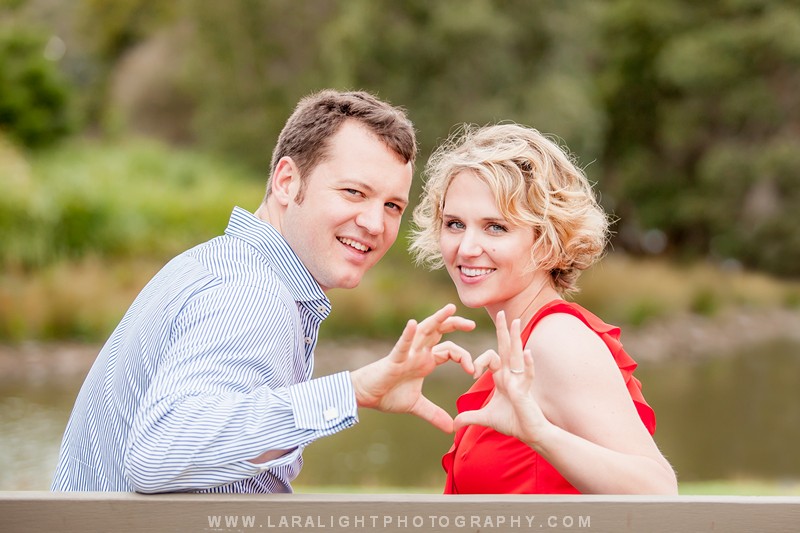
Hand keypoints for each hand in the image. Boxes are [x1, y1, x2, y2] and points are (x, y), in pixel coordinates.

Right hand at [350, 303, 474, 432]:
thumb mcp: (416, 406)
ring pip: (424, 331)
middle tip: (472, 324)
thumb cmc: (387, 395)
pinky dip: (408, 334)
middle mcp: (418, 353)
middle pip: (439, 332)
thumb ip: (434, 414)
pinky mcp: (393, 359)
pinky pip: (402, 345)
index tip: (473, 372)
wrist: (365, 396)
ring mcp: (407, 354)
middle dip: (455, 324)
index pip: (450, 350)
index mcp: (425, 361)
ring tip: (450, 309)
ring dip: (437, 319)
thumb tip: (451, 428)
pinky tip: (414, 323)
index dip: (464, 358)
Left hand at [454, 311, 551, 445]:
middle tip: (500, 312)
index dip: (478, 362)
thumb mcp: (486, 418)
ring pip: (517, 355)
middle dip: (503, 330)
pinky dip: (527, 364)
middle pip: (506, 348)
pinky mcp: (526, 391)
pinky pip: (527, 375)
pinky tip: (527, 353)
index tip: (472, 373)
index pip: (491, 358)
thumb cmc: (513, 422)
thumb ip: (469, 417)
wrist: (531, 434)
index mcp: (502, 377)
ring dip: (516, 338)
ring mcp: (520, 381)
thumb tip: (454, 425)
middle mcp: (511, 375)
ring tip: (516, 322)